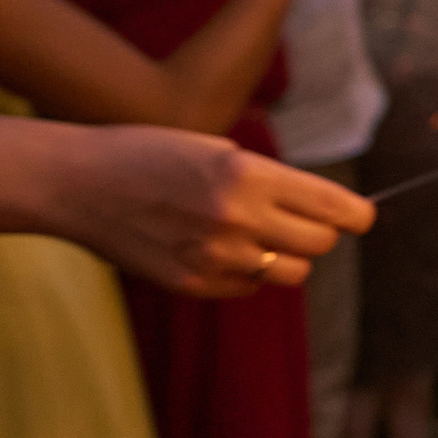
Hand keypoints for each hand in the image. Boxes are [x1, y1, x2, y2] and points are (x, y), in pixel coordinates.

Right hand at [44, 126, 373, 297]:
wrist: (77, 182)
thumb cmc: (150, 154)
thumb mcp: (218, 149)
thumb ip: (271, 181)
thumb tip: (324, 211)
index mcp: (248, 175)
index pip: (334, 209)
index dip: (357, 215)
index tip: (360, 217)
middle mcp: (237, 218)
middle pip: (320, 245)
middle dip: (318, 233)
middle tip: (296, 220)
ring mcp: (214, 257)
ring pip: (291, 273)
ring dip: (284, 256)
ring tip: (253, 234)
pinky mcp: (192, 284)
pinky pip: (248, 287)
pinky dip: (245, 273)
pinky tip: (215, 248)